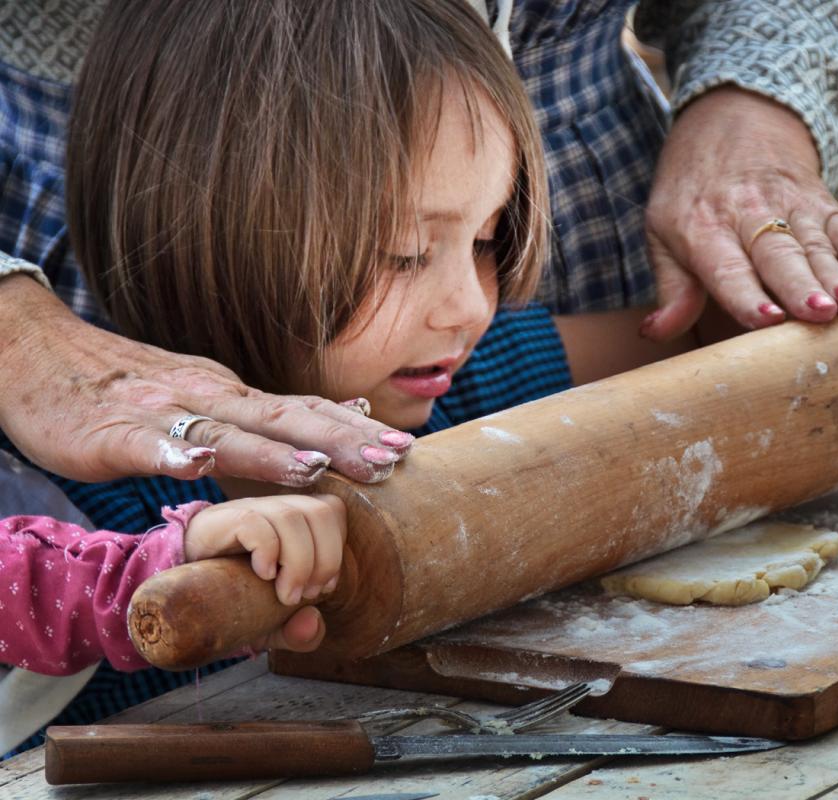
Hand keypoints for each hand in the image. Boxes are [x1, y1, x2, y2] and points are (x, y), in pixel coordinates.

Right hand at [0, 277, 412, 484]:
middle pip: (284, 420)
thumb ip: (268, 418)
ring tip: (313, 469)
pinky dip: (170, 452)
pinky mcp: (111, 433)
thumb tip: (341, 420)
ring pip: (224, 431)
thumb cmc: (132, 391)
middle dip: (340, 442)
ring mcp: (161, 413)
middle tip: (389, 461)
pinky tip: (194, 464)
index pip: (307, 412)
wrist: (42, 357)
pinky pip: (143, 444)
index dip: (355, 431)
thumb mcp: (210, 400)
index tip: (404, 450)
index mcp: (235, 397)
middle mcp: (210, 397)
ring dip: (269, 452)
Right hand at [183, 493, 345, 652]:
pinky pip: (254, 522)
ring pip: (291, 516)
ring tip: (284, 596)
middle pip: (321, 512)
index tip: (320, 588)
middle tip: (303, 596)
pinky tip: (261, 575)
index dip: (336, 550)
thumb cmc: (229, 602)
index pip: (332, 512)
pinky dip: (266, 550)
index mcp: (294, 523)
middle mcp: (274, 509)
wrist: (174, 599)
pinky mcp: (220, 520)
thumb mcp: (269, 625)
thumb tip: (312, 623)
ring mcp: (247, 510)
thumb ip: (297, 631)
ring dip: (298, 562)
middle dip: (324, 559)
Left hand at [641, 87, 837, 339]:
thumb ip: (670, 288)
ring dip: (834, 275)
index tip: (767, 320)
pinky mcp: (820, 199)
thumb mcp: (662, 232)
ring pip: (814, 244)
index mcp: (703, 228)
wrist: (732, 116)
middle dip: (800, 286)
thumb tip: (654, 333)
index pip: (727, 269)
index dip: (747, 296)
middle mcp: (748, 214)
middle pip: (778, 256)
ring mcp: (789, 204)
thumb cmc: (691, 193)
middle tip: (820, 314)